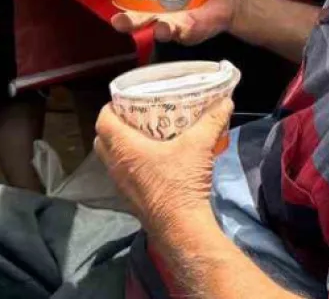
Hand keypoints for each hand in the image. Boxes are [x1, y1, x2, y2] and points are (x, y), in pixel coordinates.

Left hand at [95, 98, 231, 229]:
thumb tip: (225, 102)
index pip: (103, 121)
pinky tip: (154, 162)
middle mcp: (116, 166)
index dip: (111, 108)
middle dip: (114, 126)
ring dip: (122, 147)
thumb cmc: (181, 183)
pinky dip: (132, 165)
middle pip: (103, 140)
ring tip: (144, 136)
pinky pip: (124, 175)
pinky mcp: (130, 200)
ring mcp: (121, 186)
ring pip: (112, 159)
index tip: (124, 100)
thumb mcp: (199, 146)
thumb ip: (211, 121)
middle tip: (134, 117)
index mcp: (124, 149)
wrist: (180, 227)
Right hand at [102, 0, 238, 45]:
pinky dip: (166, 31)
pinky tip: (163, 27)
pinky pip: (173, 33)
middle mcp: (155, 4)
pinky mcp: (183, 31)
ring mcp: (167, 18)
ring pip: (144, 24)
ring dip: (132, 23)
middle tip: (108, 8)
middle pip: (129, 9)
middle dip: (116, 8)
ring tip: (124, 21)